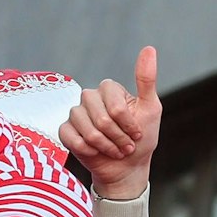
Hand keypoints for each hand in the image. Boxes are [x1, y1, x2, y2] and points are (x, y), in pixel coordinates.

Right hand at [59, 46, 162, 200]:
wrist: (125, 168)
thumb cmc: (140, 140)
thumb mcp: (150, 109)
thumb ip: (146, 79)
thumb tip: (149, 48)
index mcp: (109, 89)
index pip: (115, 107)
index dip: (128, 125)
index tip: (137, 133)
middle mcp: (90, 97)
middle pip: (101, 119)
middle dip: (118, 138)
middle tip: (126, 145)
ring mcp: (76, 113)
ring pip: (88, 130)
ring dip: (106, 146)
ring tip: (114, 150)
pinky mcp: (65, 130)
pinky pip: (72, 139)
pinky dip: (89, 151)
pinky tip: (97, 152)